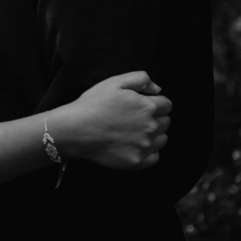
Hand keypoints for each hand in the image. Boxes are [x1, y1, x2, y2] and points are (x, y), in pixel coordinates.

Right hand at [49, 71, 170, 169]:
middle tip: (134, 119)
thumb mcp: (114, 82)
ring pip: (162, 139)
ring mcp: (145, 146)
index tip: (141, 106)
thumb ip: (140, 79)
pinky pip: (155, 157)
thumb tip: (158, 90)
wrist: (74, 130)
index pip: (166, 105)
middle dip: (154, 118)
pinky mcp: (137, 161)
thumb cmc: (92, 105)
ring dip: (154, 135)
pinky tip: (133, 145)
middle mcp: (150, 126)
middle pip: (165, 122)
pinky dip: (148, 152)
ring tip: (133, 132)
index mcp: (148, 106)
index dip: (155, 103)